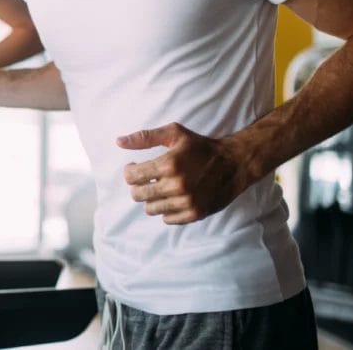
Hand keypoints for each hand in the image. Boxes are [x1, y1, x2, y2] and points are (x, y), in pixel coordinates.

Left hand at [118, 123, 249, 224]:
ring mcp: (186, 202)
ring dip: (151, 199)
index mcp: (169, 164)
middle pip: (138, 195)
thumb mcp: (174, 133)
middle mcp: (176, 186)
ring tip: (160, 188)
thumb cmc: (201, 146)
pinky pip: (167, 219)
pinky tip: (172, 198)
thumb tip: (118, 142)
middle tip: (146, 179)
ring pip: (150, 209)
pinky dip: (166, 210)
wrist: (234, 163)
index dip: (129, 171)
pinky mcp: (195, 214)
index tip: (134, 167)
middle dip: (137, 186)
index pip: (132, 177)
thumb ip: (145, 137)